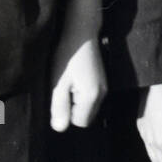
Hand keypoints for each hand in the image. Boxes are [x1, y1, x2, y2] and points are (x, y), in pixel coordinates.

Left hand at [50, 0, 106, 129]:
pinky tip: (74, 77)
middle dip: (72, 108)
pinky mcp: (102, 80)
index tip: (60, 96)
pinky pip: (90, 97)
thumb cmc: (67, 56)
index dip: (66, 114)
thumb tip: (60, 128)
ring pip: (87, 106)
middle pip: (85, 116)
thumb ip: (59, 106)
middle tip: (63, 88)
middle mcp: (102, 94)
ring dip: (75, 99)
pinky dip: (80, 92)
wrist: (81, 32)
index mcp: (92, 97)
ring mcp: (104, 87)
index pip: (79, 122)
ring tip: (67, 81)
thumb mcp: (58, 82)